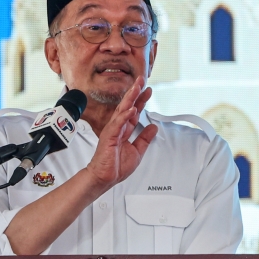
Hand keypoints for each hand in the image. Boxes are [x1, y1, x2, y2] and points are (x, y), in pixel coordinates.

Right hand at [84, 76, 157, 190]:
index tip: (148, 90)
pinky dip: (124, 116)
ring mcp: (113, 131)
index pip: (134, 111)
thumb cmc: (115, 166)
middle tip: (141, 80)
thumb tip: (154, 127)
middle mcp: (118, 128)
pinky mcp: (109, 137)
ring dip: (130, 99)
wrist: (104, 178)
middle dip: (135, 93)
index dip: (141, 100)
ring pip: (122, 111)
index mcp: (124, 130)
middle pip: (128, 106)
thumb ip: (145, 138)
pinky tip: (131, 109)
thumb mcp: (137, 151)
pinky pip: (117, 124)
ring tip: (137, 88)